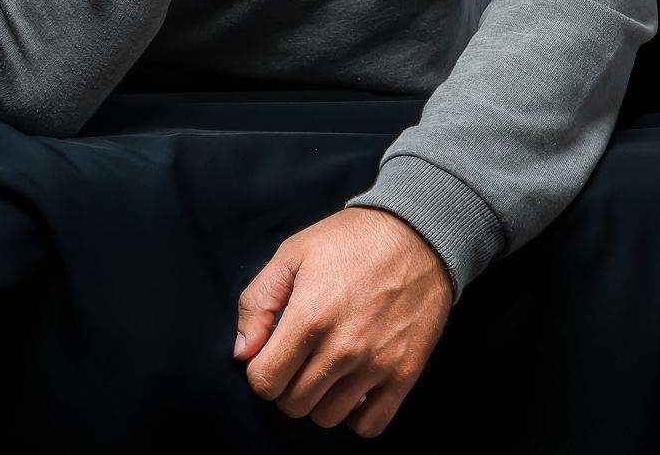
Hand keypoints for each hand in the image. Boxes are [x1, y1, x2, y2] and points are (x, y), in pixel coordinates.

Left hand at [232, 205, 453, 437]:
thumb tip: (243, 352)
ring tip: (326, 367)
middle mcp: (342, 348)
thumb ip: (258, 302)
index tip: (272, 352)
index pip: (265, 381)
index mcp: (310, 317)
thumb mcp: (293, 253)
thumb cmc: (350, 240)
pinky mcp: (405, 373)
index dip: (261, 369)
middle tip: (299, 357)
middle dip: (287, 384)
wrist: (417, 233)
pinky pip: (370, 426)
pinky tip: (352, 386)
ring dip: (319, 399)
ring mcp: (376, 364)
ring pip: (327, 418)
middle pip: (293, 405)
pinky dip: (355, 415)